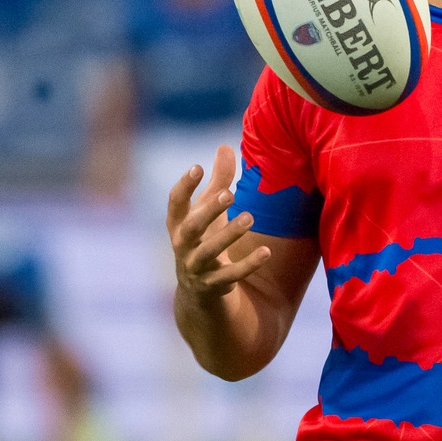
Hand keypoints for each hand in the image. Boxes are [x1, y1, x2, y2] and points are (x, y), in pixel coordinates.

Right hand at [166, 144, 270, 299]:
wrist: (198, 294)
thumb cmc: (204, 240)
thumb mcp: (208, 213)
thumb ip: (217, 182)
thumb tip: (225, 146)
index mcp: (178, 225)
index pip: (175, 203)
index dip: (184, 186)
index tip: (198, 167)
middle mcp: (182, 246)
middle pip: (192, 227)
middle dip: (208, 210)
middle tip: (228, 194)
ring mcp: (195, 267)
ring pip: (209, 251)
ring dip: (229, 235)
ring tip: (250, 218)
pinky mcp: (212, 286)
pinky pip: (231, 276)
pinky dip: (248, 265)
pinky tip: (266, 252)